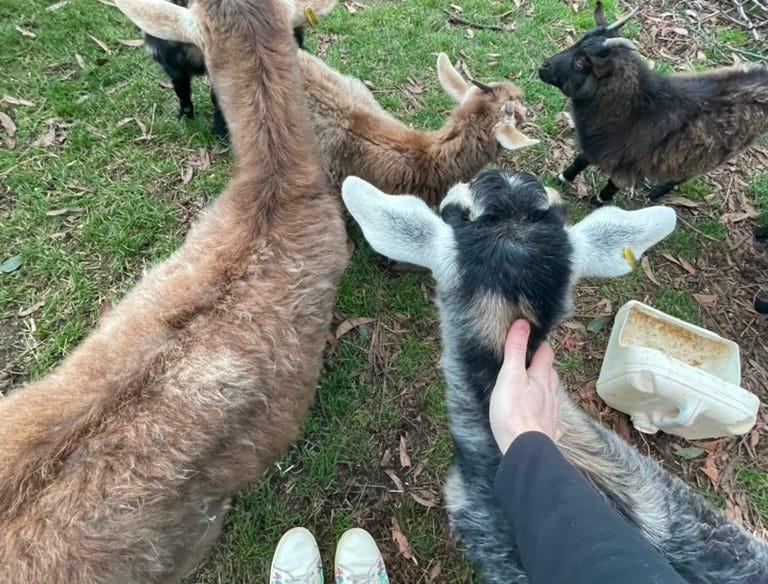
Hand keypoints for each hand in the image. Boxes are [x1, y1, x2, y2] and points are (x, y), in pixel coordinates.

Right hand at [489, 319, 559, 453]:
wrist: (526, 449)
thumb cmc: (514, 413)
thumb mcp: (509, 376)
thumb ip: (515, 350)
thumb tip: (522, 323)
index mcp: (541, 377)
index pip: (545, 354)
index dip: (540, 345)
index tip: (533, 339)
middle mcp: (550, 393)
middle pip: (551, 373)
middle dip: (543, 365)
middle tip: (532, 361)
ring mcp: (552, 413)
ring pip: (552, 394)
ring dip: (546, 387)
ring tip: (537, 385)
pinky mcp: (549, 430)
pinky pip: (554, 420)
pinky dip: (551, 415)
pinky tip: (550, 419)